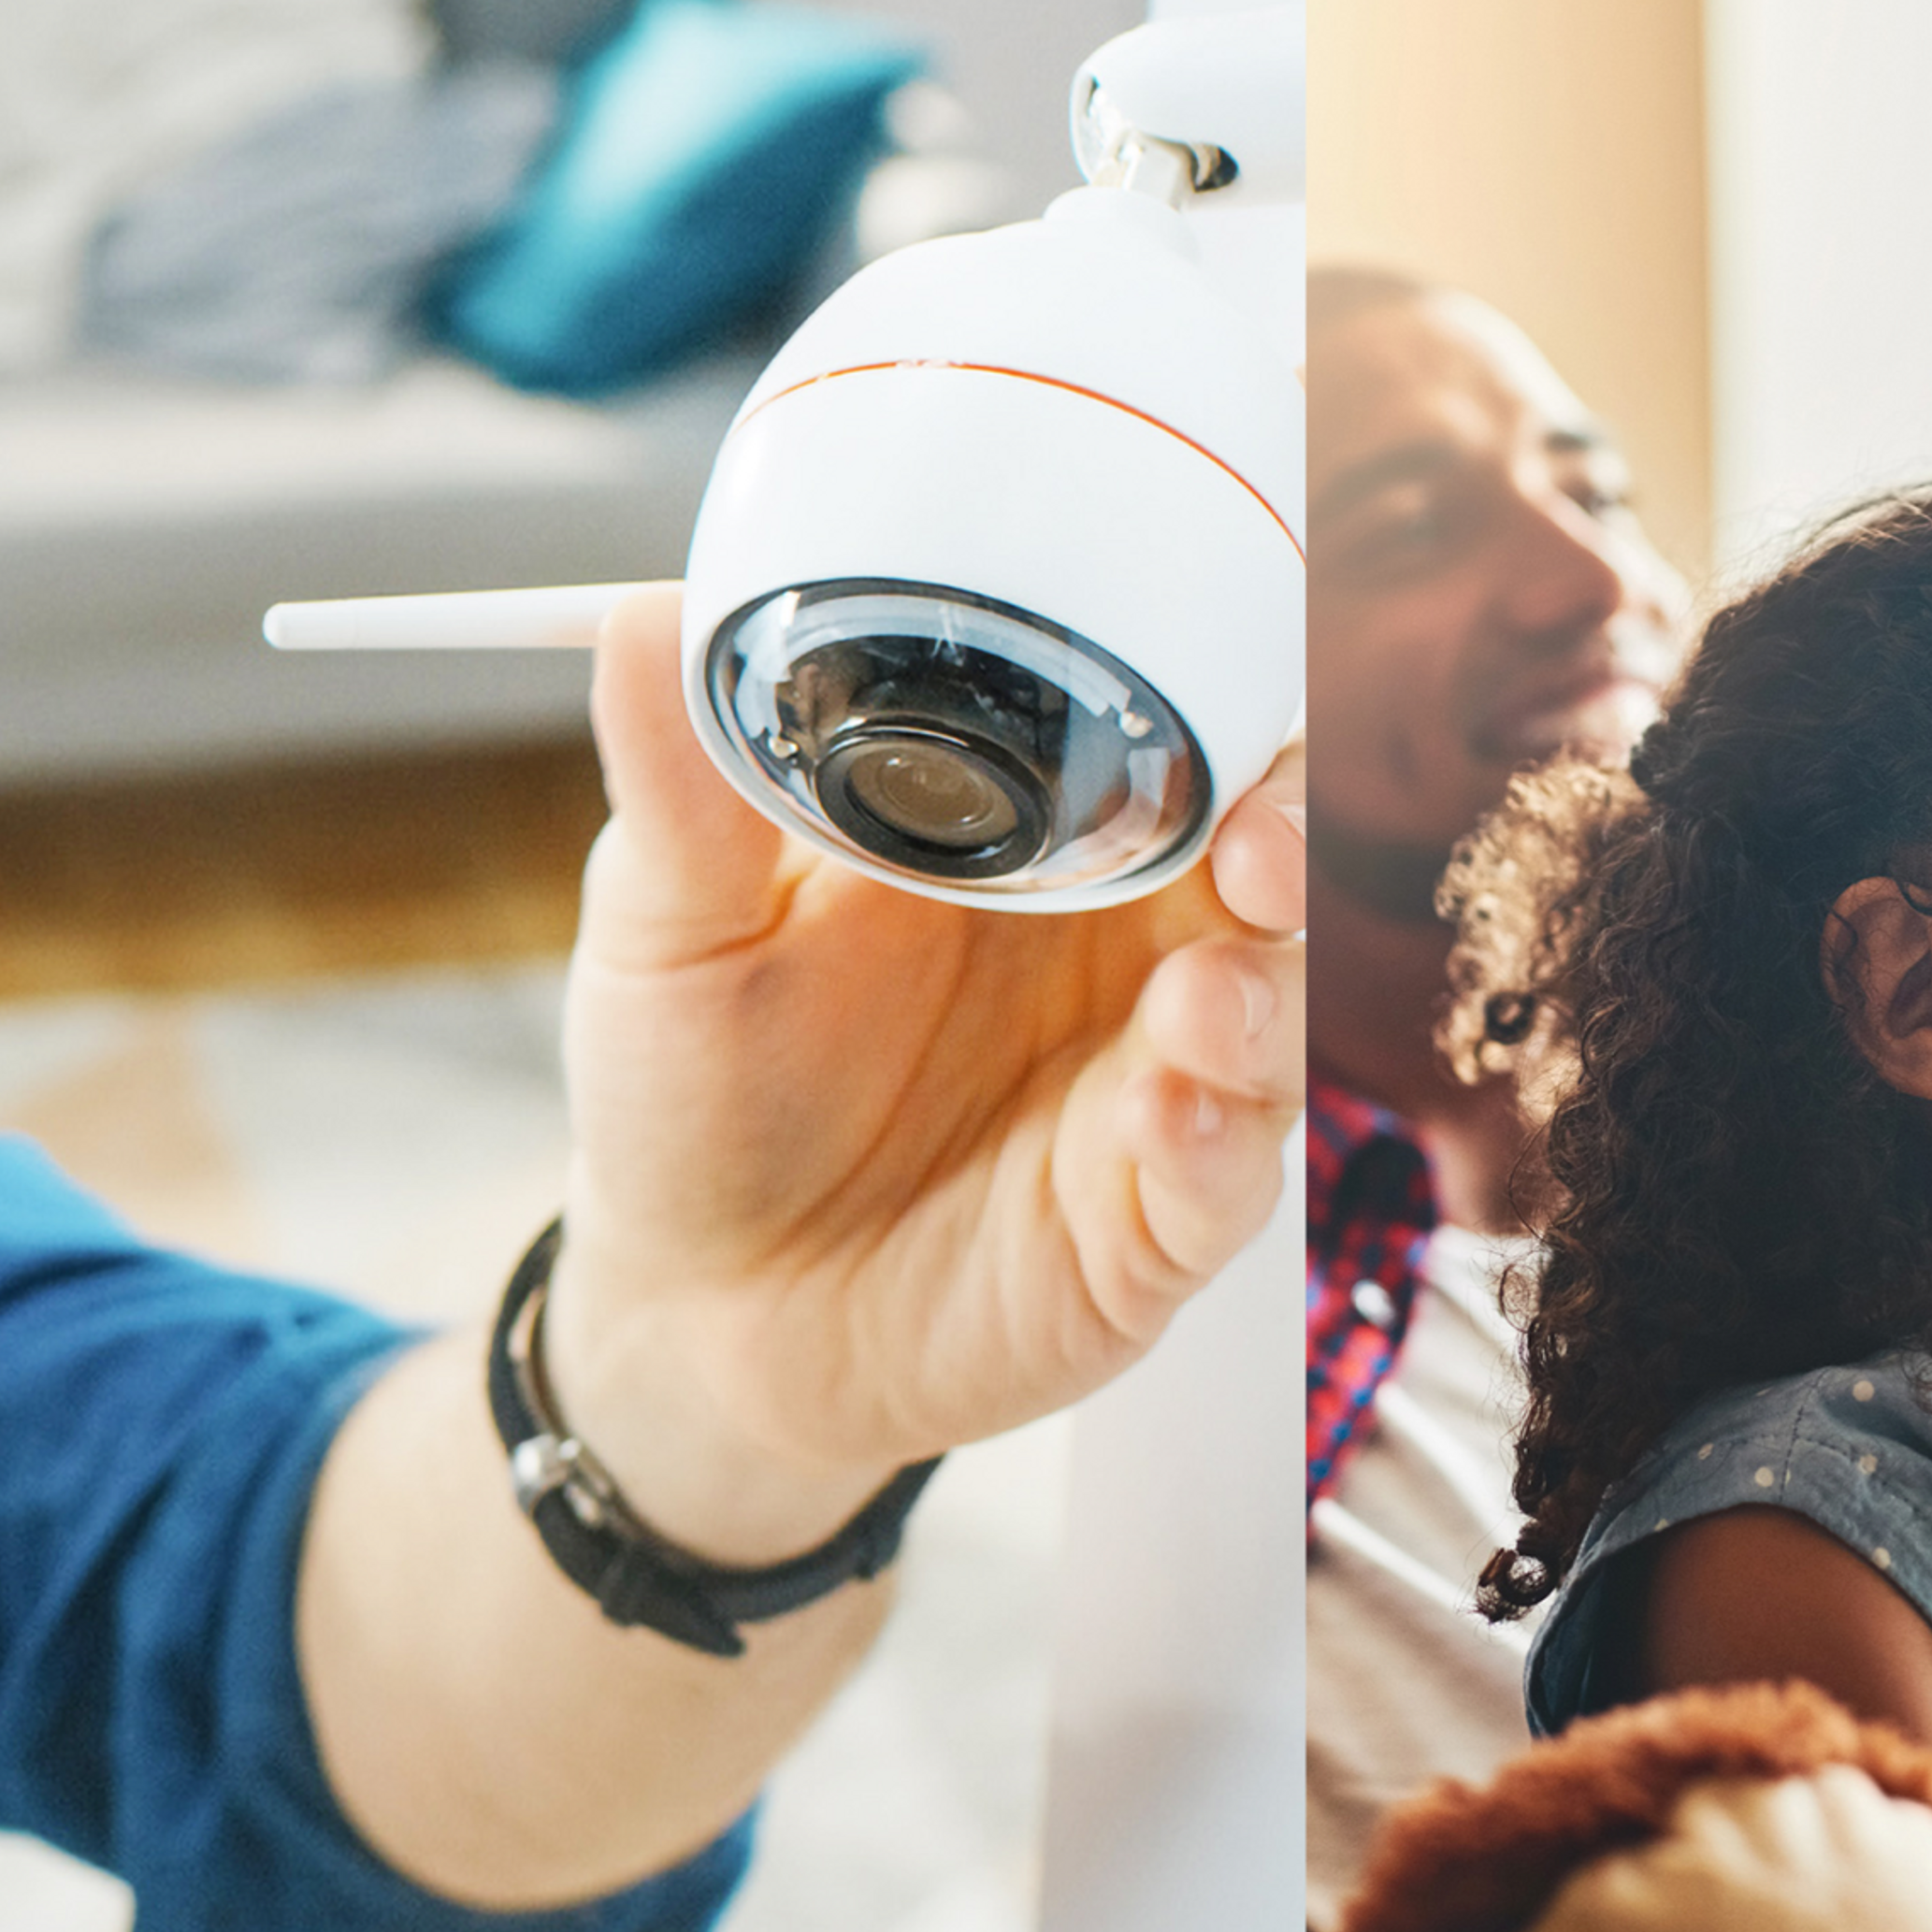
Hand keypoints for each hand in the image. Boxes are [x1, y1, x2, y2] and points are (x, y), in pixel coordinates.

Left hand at [538, 591, 1301, 1561]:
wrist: (693, 1310)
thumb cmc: (698, 1096)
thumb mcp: (669, 928)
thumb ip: (682, 789)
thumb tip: (642, 621)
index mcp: (1026, 838)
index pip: (1168, 727)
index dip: (1221, 686)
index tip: (1221, 657)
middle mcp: (1112, 953)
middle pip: (1265, 858)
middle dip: (1289, 835)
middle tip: (1254, 843)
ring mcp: (1143, 1092)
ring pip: (1269, 1019)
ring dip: (1262, 1000)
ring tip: (1204, 1001)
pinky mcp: (1142, 1234)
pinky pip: (1221, 1183)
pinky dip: (1213, 1146)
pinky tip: (1164, 1117)